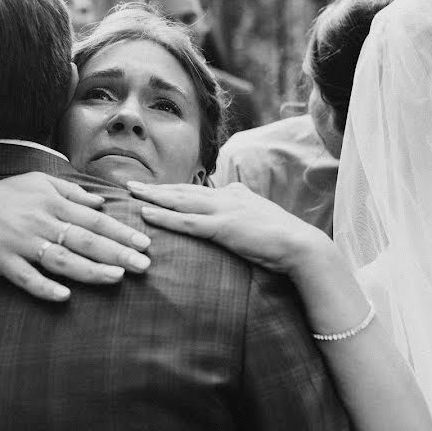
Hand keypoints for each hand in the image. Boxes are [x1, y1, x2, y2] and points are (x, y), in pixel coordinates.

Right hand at [0, 172, 151, 301]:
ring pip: (61, 259)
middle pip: (85, 240)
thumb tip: (102, 203)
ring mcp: (22, 243)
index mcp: (53, 203)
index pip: (95, 220)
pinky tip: (64, 296)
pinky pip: (26, 277)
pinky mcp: (3, 261)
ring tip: (117, 278)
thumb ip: (72, 191)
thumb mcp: (40, 181)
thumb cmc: (6, 193)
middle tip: (144, 265)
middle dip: (117, 253)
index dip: (121, 232)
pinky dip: (44, 286)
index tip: (145, 243)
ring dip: (90, 270)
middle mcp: (42, 222)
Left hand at [127, 181, 334, 276]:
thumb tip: (234, 193)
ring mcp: (224, 210)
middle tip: (130, 184)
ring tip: (131, 193)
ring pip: (180, 201)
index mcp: (235, 194)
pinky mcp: (223, 228)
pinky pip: (186, 222)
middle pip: (183, 190)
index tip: (153, 188)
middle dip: (155, 188)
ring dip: (153, 196)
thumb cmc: (283, 238)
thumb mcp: (261, 215)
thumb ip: (244, 205)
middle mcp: (227, 196)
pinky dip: (164, 217)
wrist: (301, 246)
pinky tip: (146, 214)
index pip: (197, 190)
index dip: (173, 189)